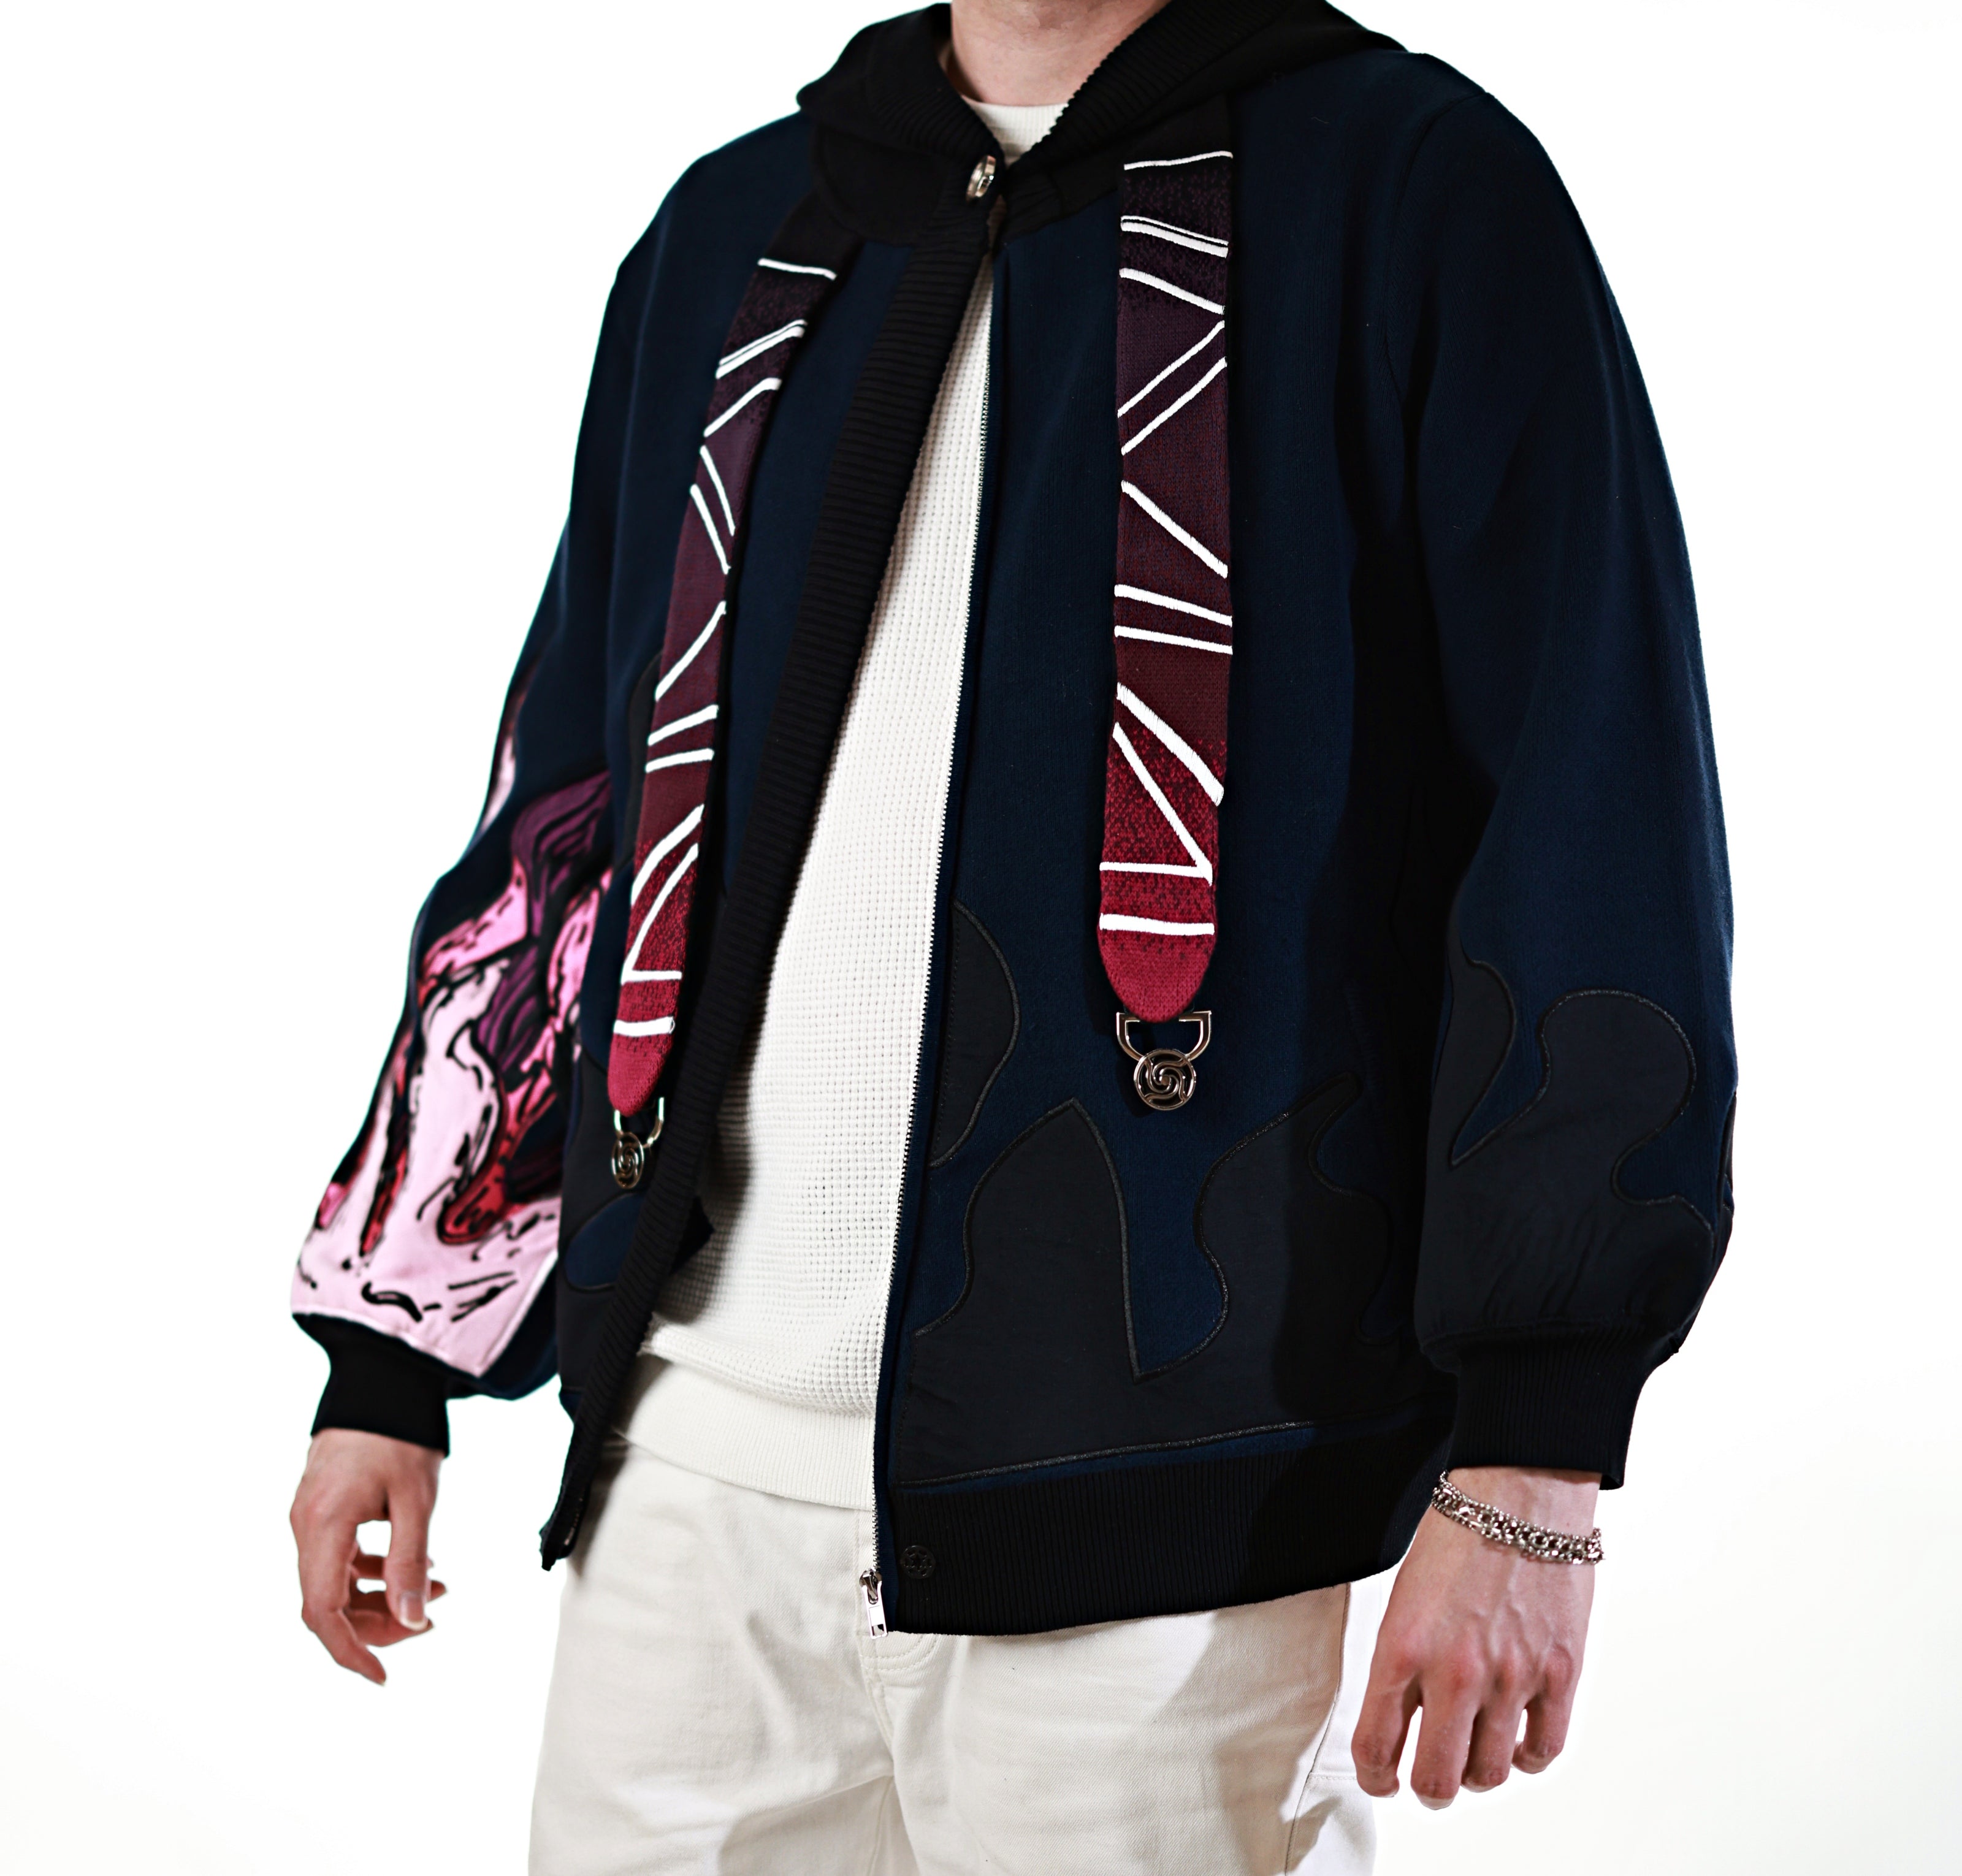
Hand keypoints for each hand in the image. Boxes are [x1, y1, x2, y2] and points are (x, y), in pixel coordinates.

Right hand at [290, 1428, 447, 1683]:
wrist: (381, 1379)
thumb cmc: (400, 1434)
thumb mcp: (415, 1501)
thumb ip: (409, 1563)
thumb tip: (413, 1620)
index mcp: (322, 1528)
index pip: (321, 1613)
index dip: (350, 1651)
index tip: (382, 1676)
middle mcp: (305, 1527)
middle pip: (328, 1604)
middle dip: (377, 1623)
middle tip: (430, 1620)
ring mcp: (309, 1518)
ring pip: (335, 1583)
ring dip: (380, 1597)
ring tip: (436, 1589)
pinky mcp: (321, 1509)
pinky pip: (339, 1558)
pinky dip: (373, 1571)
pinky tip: (415, 1565)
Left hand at [1353, 1466, 1598, 1804]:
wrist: (1518, 1496)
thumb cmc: (1457, 1538)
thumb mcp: (1404, 1600)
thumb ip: (1402, 1664)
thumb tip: (1402, 1721)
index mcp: (1402, 1648)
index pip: (1376, 1746)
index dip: (1376, 1777)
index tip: (1383, 1779)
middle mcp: (1455, 1672)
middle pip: (1437, 1779)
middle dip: (1428, 1788)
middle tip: (1429, 1780)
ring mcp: (1511, 1678)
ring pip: (1490, 1774)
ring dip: (1477, 1772)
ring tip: (1473, 1752)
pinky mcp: (1560, 1674)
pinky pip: (1543, 1749)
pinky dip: (1527, 1757)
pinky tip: (1516, 1740)